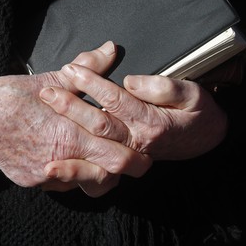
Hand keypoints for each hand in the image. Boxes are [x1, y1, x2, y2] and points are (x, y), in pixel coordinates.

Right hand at [0, 42, 152, 195]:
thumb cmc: (11, 96)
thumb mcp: (51, 79)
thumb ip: (88, 69)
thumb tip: (111, 50)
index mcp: (69, 135)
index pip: (119, 158)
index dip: (137, 157)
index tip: (144, 152)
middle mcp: (59, 162)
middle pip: (107, 179)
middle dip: (122, 170)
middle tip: (132, 159)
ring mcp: (44, 176)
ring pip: (85, 185)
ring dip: (97, 173)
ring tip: (100, 157)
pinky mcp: (31, 181)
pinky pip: (61, 185)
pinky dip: (71, 174)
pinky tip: (69, 157)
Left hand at [40, 60, 227, 165]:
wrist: (203, 141)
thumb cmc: (196, 113)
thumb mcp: (192, 94)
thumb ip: (164, 88)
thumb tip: (131, 81)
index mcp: (151, 123)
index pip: (116, 100)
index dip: (93, 83)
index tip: (71, 69)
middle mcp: (137, 144)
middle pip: (99, 125)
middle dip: (70, 107)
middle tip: (46, 92)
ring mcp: (127, 158)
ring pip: (94, 155)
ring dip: (68, 149)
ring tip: (42, 140)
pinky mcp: (119, 168)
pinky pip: (95, 176)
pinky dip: (75, 174)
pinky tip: (52, 169)